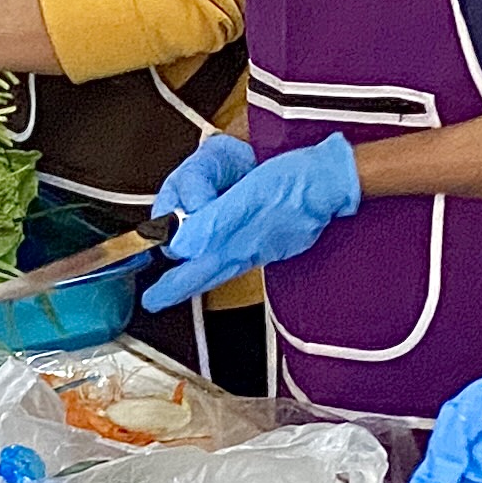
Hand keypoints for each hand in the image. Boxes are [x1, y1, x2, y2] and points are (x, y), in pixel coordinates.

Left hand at [147, 135, 358, 305]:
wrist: (328, 182)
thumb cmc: (291, 187)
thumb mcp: (244, 202)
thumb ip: (211, 225)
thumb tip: (181, 245)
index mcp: (236, 247)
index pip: (194, 275)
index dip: (170, 288)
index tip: (152, 300)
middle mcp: (247, 252)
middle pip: (207, 275)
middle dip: (182, 284)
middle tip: (161, 293)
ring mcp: (260, 246)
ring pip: (220, 264)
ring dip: (199, 269)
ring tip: (182, 271)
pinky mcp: (271, 236)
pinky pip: (237, 252)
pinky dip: (220, 254)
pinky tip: (222, 249)